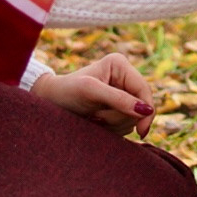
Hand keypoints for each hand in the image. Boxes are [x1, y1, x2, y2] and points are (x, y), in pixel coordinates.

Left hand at [31, 53, 155, 133]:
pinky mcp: (118, 109)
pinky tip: (97, 122)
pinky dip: (113, 129)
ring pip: (134, 119)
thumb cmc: (66, 92)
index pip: (144, 90)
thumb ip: (119, 99)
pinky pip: (126, 125)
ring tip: (94, 118)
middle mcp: (124, 78)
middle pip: (141, 107)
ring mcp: (122, 95)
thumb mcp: (91, 92)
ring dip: (114, 124)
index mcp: (121, 65)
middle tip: (97, 117)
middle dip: (121, 117)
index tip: (141, 131)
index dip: (146, 111)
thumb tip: (146, 110)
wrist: (49, 104)